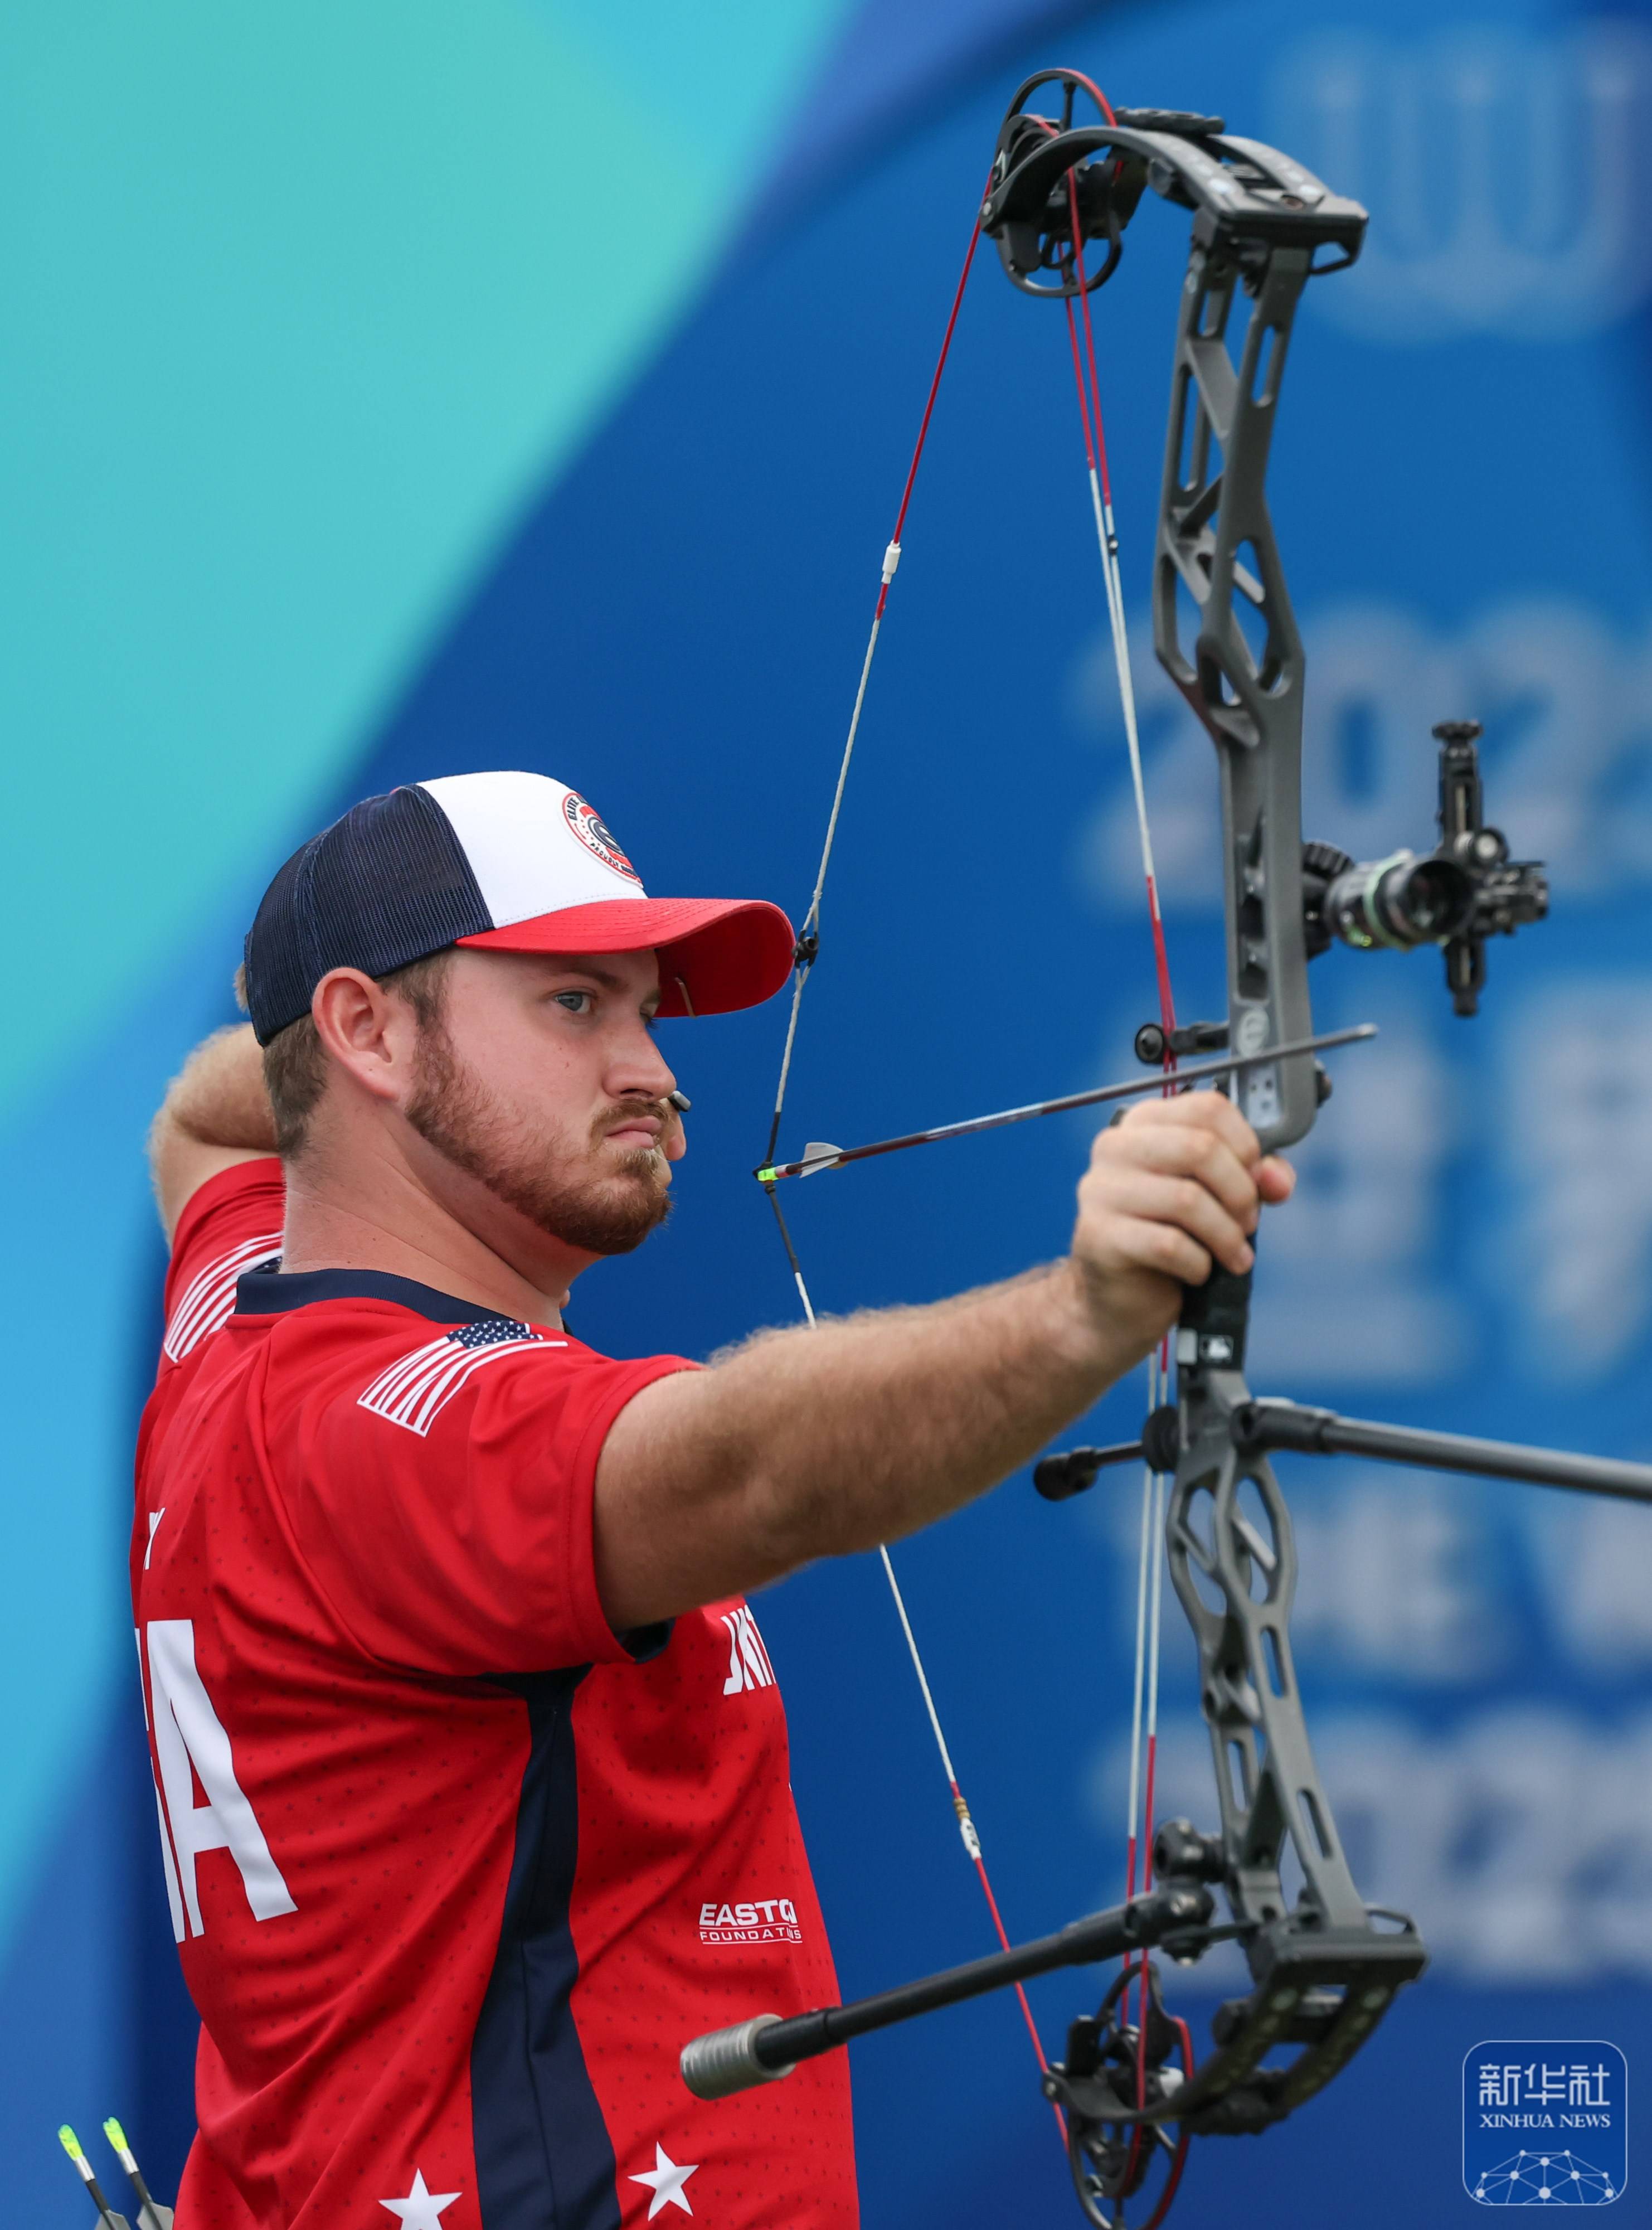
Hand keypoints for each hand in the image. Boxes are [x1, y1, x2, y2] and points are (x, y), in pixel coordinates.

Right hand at [1069, 1091, 1295, 1348]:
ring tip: (1235, 1255)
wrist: (1122, 1296)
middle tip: (1248, 1222)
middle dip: (1240, 1192)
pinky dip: (1198, 1263)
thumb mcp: (1215, 1198)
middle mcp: (1116, 1147)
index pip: (1207, 1108)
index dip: (1245, 1144)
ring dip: (1226, 1234)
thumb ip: (1251, 1178)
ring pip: (1187, 1199)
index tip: (1255, 1177)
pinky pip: (1168, 1244)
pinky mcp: (1098, 1235)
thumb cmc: (1168, 1236)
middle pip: (1199, 1148)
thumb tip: (1277, 1179)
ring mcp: (1101, 1190)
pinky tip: (1199, 1272)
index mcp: (1145, 1124)